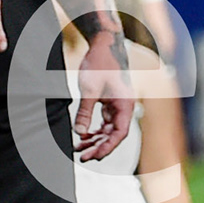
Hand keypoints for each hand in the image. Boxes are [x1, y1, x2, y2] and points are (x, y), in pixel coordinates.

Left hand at [70, 26, 132, 160]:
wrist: (104, 45)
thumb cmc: (100, 64)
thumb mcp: (89, 89)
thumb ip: (85, 112)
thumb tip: (78, 133)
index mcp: (125, 105)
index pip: (119, 134)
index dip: (107, 148)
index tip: (93, 157)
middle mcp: (124, 108)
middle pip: (113, 135)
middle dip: (98, 147)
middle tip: (82, 157)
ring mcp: (117, 106)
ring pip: (107, 130)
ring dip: (94, 140)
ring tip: (78, 149)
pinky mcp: (110, 103)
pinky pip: (104, 123)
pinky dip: (94, 130)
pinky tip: (82, 136)